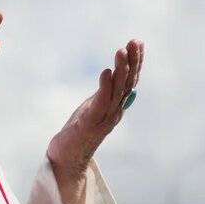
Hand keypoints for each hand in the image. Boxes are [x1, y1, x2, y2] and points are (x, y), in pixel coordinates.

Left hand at [47, 39, 144, 188]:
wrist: (66, 161)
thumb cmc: (78, 133)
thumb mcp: (94, 108)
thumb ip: (106, 94)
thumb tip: (117, 77)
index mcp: (116, 106)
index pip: (130, 81)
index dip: (136, 62)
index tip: (138, 43)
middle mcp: (114, 112)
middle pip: (127, 83)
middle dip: (132, 61)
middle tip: (134, 42)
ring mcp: (103, 119)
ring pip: (117, 91)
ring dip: (120, 70)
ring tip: (121, 51)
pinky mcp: (89, 124)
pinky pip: (100, 104)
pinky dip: (105, 87)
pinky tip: (106, 72)